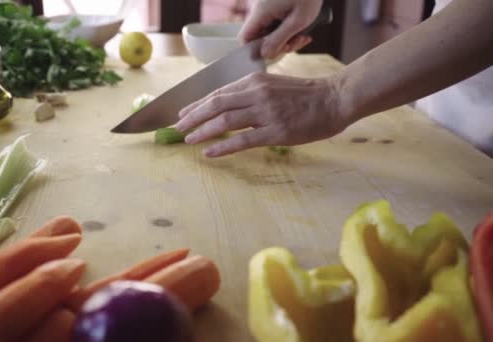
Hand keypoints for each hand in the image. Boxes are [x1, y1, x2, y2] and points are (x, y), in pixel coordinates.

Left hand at [175, 72, 346, 157]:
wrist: (334, 99)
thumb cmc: (306, 94)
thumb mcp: (273, 85)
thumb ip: (251, 93)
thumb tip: (227, 106)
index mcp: (254, 81)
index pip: (218, 93)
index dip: (197, 104)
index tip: (183, 113)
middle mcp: (256, 94)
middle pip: (215, 105)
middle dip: (193, 117)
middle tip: (177, 127)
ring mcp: (265, 113)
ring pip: (224, 122)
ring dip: (202, 131)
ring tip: (188, 139)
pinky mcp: (275, 132)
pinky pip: (242, 140)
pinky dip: (222, 147)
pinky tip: (209, 153)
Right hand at [240, 0, 322, 57]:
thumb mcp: (298, 21)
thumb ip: (279, 39)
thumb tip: (265, 54)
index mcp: (261, 12)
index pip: (245, 37)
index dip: (255, 49)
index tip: (272, 52)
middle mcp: (259, 9)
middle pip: (258, 37)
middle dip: (278, 45)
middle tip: (296, 42)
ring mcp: (265, 7)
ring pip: (268, 32)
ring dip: (285, 39)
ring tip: (302, 36)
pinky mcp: (272, 7)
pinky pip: (273, 25)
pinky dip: (285, 31)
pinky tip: (300, 31)